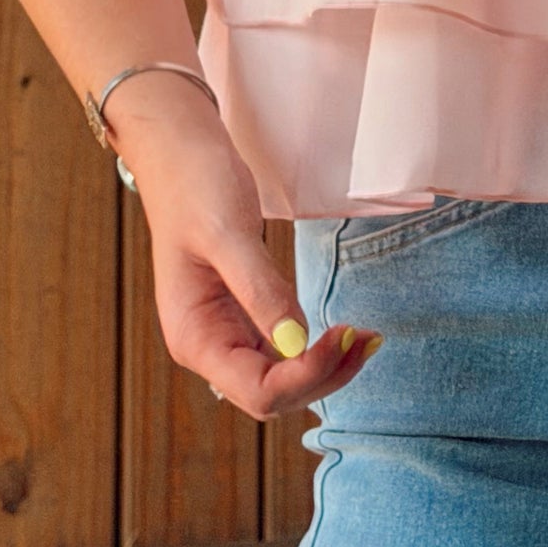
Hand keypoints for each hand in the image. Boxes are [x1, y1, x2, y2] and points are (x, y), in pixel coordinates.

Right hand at [106, 75, 380, 419]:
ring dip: (324, 367)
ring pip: (280, 378)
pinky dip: (313, 347)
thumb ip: (261, 291)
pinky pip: (282, 349)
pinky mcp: (241, 314)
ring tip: (366, 338)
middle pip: (272, 394)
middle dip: (322, 376)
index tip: (344, 335)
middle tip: (367, 338)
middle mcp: (206, 346)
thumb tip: (296, 344)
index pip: (258, 391)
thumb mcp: (229, 235)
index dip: (306, 375)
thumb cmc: (196, 185)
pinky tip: (341, 332)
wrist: (180, 151)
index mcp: (193, 336)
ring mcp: (224, 333)